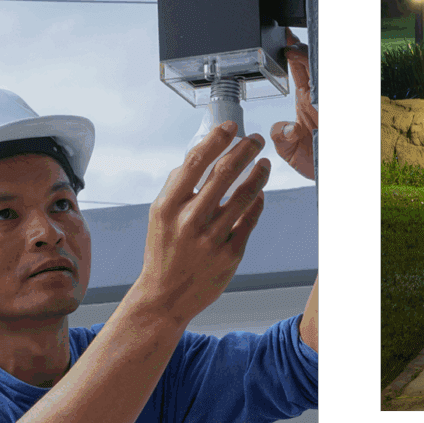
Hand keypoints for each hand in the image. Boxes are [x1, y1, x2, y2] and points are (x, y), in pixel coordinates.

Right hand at [137, 124, 269, 323]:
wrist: (165, 296)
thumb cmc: (163, 251)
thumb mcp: (159, 216)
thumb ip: (177, 186)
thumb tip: (200, 155)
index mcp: (168, 206)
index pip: (195, 162)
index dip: (216, 140)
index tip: (231, 126)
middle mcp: (189, 221)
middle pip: (224, 174)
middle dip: (245, 150)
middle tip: (256, 140)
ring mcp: (212, 238)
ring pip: (244, 196)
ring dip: (258, 174)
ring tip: (264, 163)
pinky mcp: (230, 255)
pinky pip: (250, 220)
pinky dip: (258, 202)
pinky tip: (261, 193)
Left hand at [270, 27, 316, 180]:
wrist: (324, 175)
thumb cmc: (311, 160)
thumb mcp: (287, 149)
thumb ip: (280, 135)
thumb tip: (284, 128)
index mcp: (306, 101)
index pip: (299, 69)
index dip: (292, 53)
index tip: (284, 39)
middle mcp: (318, 99)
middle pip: (312, 66)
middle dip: (302, 50)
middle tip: (290, 38)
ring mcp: (325, 103)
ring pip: (319, 75)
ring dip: (310, 62)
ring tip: (297, 51)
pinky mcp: (329, 112)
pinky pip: (325, 92)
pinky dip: (318, 80)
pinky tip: (313, 73)